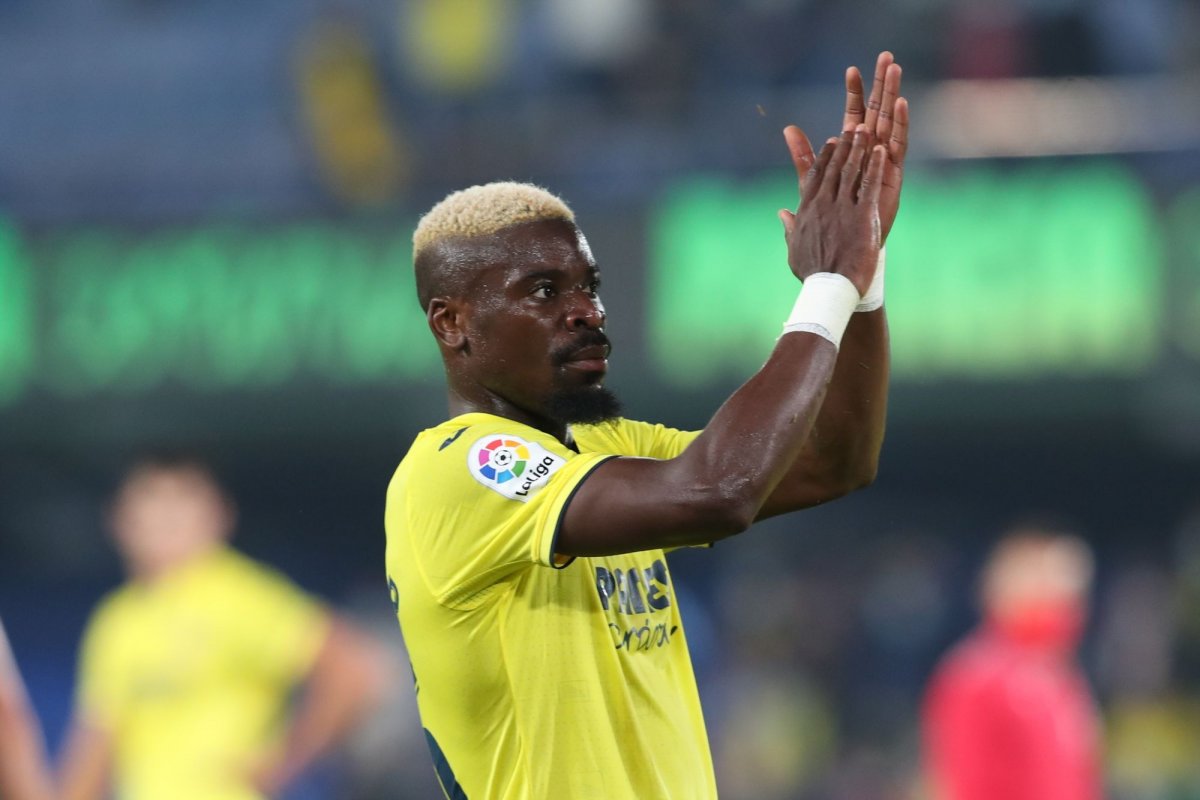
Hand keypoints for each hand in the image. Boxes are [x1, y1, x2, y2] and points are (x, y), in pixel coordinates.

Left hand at [779, 52, 908, 245]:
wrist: (842, 262)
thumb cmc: (828, 228)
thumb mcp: (811, 187)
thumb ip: (803, 159)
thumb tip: (787, 130)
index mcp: (851, 157)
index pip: (852, 117)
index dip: (853, 94)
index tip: (852, 69)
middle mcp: (869, 158)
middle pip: (875, 113)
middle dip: (879, 86)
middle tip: (885, 56)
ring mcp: (882, 166)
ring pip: (889, 123)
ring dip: (892, 95)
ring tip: (896, 68)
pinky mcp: (892, 177)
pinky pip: (898, 146)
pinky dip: (900, 124)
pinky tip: (902, 102)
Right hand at [783, 126, 885, 294]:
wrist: (830, 287)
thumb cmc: (813, 273)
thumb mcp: (795, 249)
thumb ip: (790, 227)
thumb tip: (782, 213)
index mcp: (807, 211)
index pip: (815, 176)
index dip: (824, 157)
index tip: (831, 142)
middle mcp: (824, 204)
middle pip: (834, 168)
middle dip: (844, 145)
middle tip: (853, 128)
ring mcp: (843, 209)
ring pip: (851, 171)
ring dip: (859, 148)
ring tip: (867, 131)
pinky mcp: (863, 216)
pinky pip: (869, 185)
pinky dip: (875, 166)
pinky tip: (881, 151)